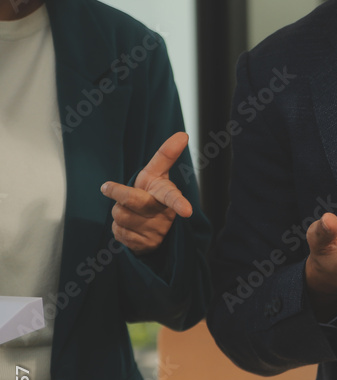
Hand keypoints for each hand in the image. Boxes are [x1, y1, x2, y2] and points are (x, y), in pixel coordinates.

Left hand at [101, 132, 192, 254]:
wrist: (156, 229)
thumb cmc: (153, 194)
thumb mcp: (157, 174)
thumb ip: (166, 154)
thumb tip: (182, 134)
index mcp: (167, 194)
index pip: (173, 197)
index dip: (179, 203)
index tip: (187, 211)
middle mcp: (165, 214)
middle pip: (134, 201)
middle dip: (119, 193)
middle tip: (106, 187)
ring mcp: (155, 232)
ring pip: (121, 216)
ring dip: (118, 212)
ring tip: (129, 211)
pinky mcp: (143, 246)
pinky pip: (119, 233)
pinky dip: (119, 229)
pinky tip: (130, 227)